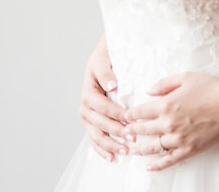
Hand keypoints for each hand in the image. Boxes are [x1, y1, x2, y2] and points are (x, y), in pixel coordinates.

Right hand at [79, 38, 126, 160]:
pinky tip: (111, 157)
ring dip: (110, 145)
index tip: (131, 119)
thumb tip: (111, 86)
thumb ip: (106, 74)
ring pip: (96, 135)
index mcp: (88, 93)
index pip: (103, 107)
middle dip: (116, 132)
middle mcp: (85, 108)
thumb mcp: (102, 62)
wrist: (100, 61)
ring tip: (124, 151)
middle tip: (133, 137)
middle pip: (100, 124)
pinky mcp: (91, 124)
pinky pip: (94, 139)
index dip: (116, 114)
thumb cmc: (103, 61)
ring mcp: (87, 118)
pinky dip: (101, 149)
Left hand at [121, 73, 218, 170]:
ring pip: (152, 147)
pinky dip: (157, 165)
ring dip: (139, 149)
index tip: (125, 117)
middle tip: (125, 133)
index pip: (140, 112)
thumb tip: (149, 91)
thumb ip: (164, 84)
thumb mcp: (186, 77)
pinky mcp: (189, 149)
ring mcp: (178, 139)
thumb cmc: (212, 88)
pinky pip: (168, 160)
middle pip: (142, 130)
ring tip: (133, 150)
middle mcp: (168, 124)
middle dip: (131, 131)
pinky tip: (149, 166)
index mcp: (165, 105)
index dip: (130, 115)